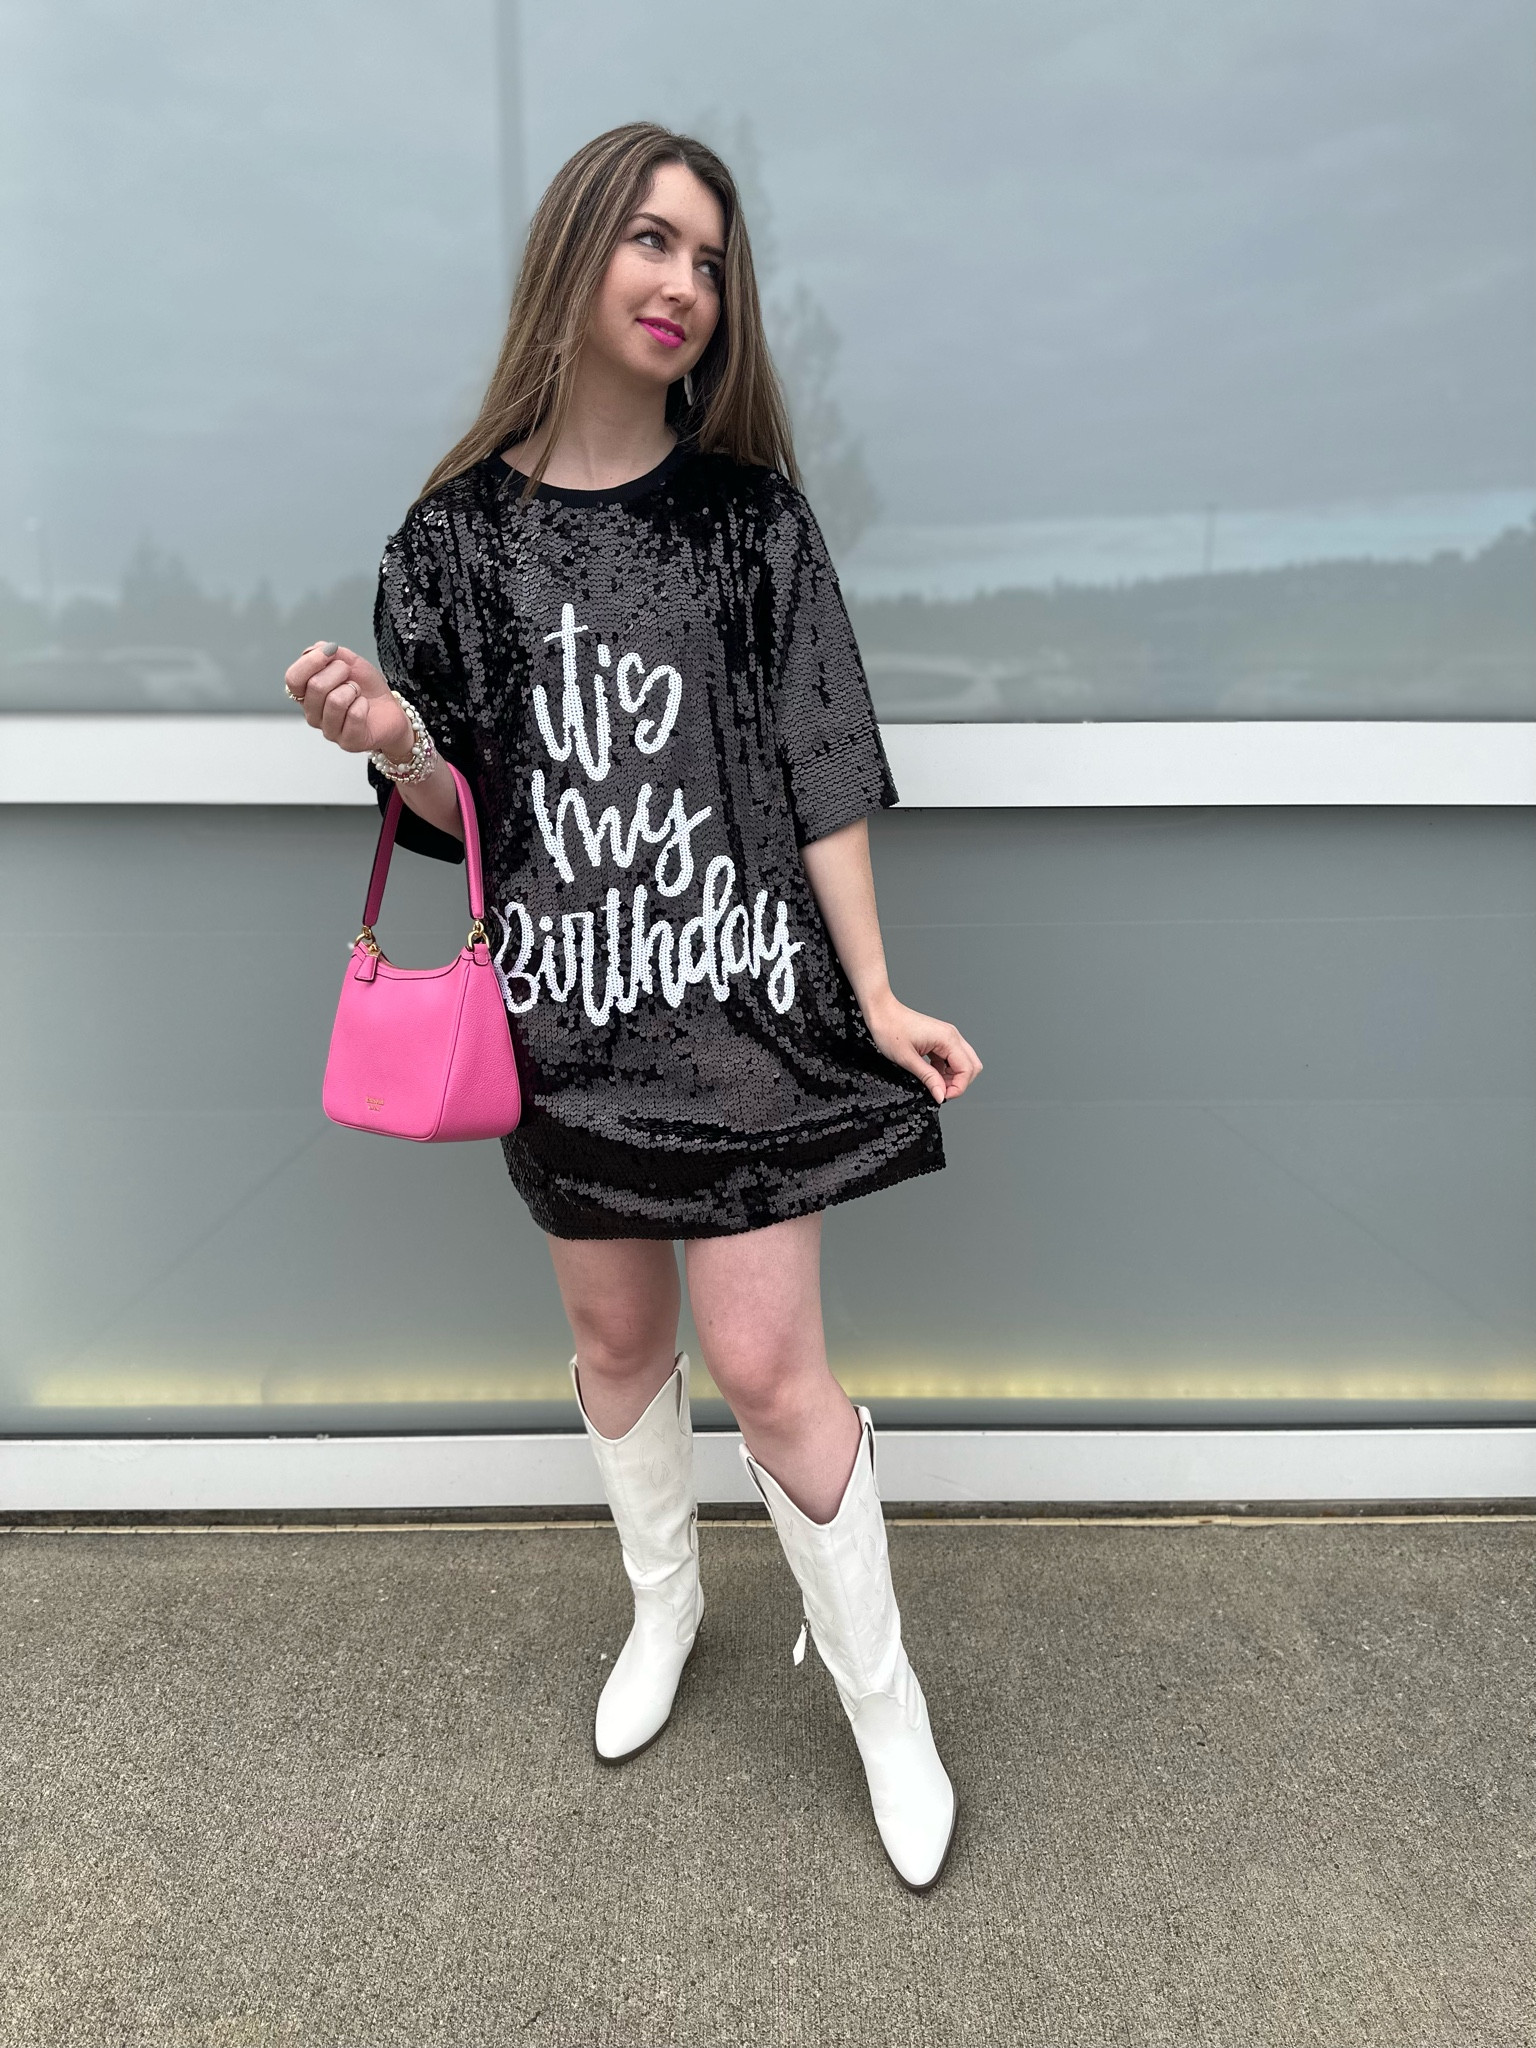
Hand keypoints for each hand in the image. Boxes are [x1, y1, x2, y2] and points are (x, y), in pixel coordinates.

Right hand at [282, 641, 410, 759]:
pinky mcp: (348, 742)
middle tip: (350, 676)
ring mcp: (329, 731)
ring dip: (353, 690)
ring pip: (335, 701)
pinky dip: (363, 704)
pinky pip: (354, 715)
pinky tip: (364, 706)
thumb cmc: (366, 688)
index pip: (292, 679)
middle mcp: (312, 714)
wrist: (391, 710)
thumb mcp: (350, 662)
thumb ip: (331, 654)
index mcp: (306, 694)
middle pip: (315, 686)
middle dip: (339, 672)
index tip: (331, 651)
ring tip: (358, 692)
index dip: (311, 661)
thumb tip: (315, 650)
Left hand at [862, 991, 981, 1104]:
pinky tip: (930, 1075)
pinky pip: (950, 1059)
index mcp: (947, 1039)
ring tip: (933, 1084)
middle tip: (940, 1092)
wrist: (881, 1012)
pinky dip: (944, 1070)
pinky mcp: (939, 1040)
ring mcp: (946, 1037)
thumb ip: (928, 1078)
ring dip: (952, 1077)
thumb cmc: (890, 1029)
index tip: (943, 1096)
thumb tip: (941, 1095)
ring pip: (962, 1063)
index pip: (967, 1069)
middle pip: (971, 1066)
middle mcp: (951, 1036)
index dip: (958, 1087)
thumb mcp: (908, 1059)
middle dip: (959, 1083)